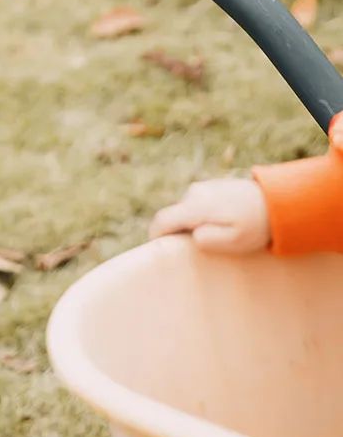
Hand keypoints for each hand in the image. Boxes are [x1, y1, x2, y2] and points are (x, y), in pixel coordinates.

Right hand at [149, 178, 270, 254]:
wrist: (281, 200)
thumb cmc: (257, 226)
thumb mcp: (234, 241)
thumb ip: (208, 240)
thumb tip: (192, 235)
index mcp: (196, 207)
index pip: (162, 220)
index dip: (156, 237)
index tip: (159, 251)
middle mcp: (195, 193)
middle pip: (174, 215)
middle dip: (179, 231)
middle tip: (199, 247)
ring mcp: (204, 186)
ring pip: (186, 209)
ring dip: (193, 223)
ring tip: (217, 234)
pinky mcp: (213, 185)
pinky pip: (198, 203)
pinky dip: (203, 215)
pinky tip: (224, 222)